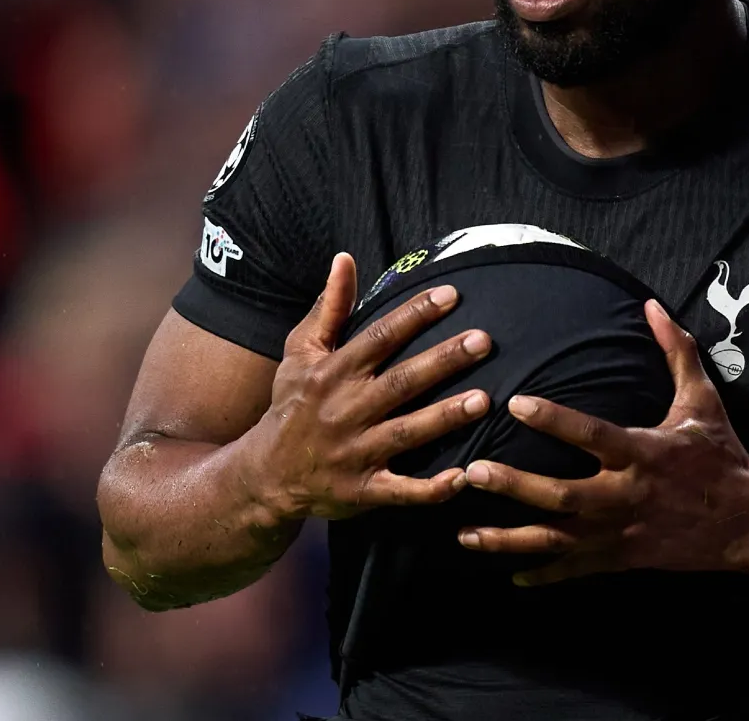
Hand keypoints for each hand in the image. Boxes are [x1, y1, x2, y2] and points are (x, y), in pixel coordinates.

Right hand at [232, 253, 492, 522]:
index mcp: (332, 373)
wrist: (265, 474)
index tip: (452, 295)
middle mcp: (344, 410)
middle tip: (483, 341)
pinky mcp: (362, 490)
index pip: (380, 337)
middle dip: (443, 361)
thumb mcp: (300, 353)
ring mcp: (355, 453)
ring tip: (484, 400)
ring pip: (406, 433)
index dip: (415, 315)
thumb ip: (329, 308)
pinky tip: (465, 476)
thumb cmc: (292, 404)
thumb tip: (345, 258)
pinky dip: (431, 488)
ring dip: (444, 417)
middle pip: (401, 382)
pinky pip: (401, 490)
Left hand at [454, 300, 748, 584]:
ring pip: (557, 539)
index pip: (591, 434)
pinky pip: (575, 570)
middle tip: (471, 471)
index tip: (514, 403)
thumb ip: (676, 352)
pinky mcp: (622, 558)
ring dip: (509, 538)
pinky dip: (543, 575)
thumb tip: (651, 305)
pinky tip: (510, 575)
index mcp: (643, 453)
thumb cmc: (722, 456)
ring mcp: (621, 533)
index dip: (553, 419)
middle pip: (561, 495)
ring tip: (464, 534)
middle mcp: (627, 496)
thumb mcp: (702, 401)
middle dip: (514, 486)